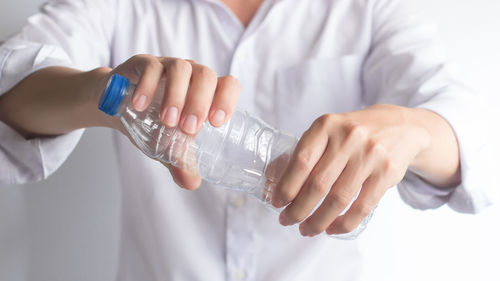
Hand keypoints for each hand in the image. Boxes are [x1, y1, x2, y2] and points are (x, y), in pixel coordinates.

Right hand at [98, 55, 240, 189]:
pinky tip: (140, 106)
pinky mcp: (144, 63)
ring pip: (181, 69)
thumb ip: (180, 163)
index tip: (216, 123)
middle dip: (200, 103)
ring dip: (176, 95)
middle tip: (188, 129)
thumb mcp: (168, 146)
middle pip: (206, 76)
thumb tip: (192, 183)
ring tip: (167, 122)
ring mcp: (168, 66)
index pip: (228, 84)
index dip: (227, 100)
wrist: (117, 108)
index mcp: (206, 92)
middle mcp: (191, 74)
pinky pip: (151, 67)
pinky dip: (148, 86)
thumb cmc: (153, 124)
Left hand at [271, 104, 433, 235]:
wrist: (399, 127)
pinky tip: (332, 229)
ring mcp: (370, 155)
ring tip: (307, 230)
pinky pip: (362, 206)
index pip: (301, 161)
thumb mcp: (327, 131)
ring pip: (339, 199)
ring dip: (319, 221)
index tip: (277, 203)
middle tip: (287, 221)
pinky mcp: (387, 172)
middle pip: (318, 183)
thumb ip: (305, 152)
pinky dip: (344, 223)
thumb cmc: (352, 133)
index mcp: (327, 125)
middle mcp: (349, 137)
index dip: (286, 186)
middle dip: (298, 209)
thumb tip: (272, 180)